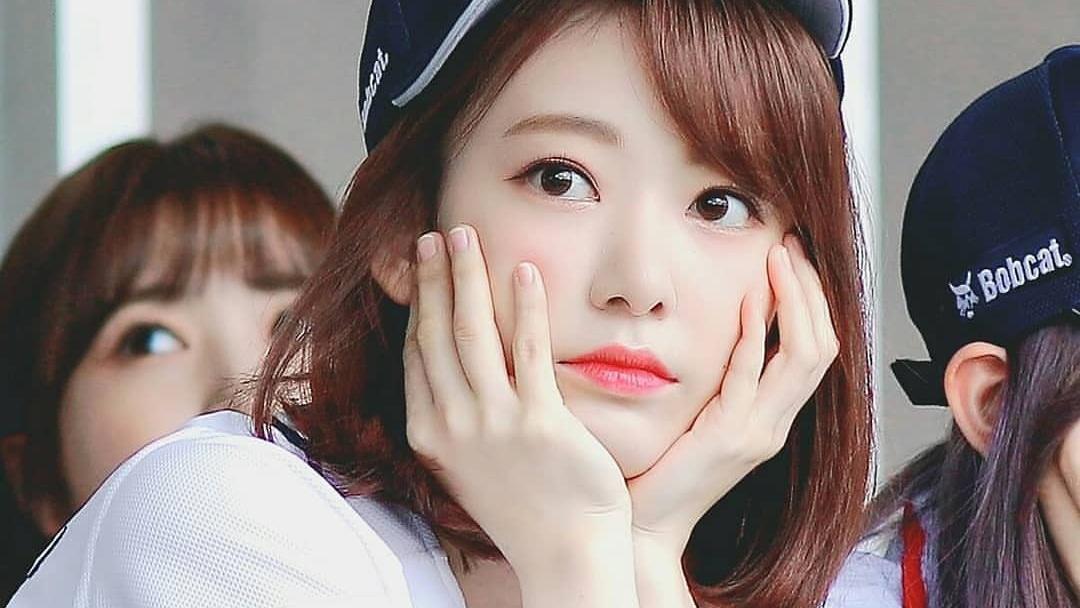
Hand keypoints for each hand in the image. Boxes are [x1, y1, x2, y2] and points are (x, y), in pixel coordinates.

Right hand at [403, 224, 631, 577]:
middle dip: (434, 277)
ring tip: (465, 235)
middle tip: (435, 233)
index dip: (418, 302)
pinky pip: (528, 350)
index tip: (421, 265)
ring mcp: (492, 423)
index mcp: (428, 432)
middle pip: (435, 333)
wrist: (564, 552)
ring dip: (467, 277)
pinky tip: (525, 271)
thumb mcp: (468, 460)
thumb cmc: (523, 505)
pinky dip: (525, 307)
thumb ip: (454, 413)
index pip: (416, 352)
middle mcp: (451, 424)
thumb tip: (449, 371)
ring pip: (471, 333)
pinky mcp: (538, 422)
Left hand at [627, 235, 839, 557]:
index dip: (813, 302)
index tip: (794, 259)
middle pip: (821, 347)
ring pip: (802, 358)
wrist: (644, 524)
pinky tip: (750, 300)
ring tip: (779, 258)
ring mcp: (756, 432)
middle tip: (793, 247)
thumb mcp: (700, 416)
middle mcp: (773, 425)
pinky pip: (751, 376)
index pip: (814, 351)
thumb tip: (723, 325)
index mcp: (769, 418)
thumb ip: (720, 378)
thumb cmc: (662, 470)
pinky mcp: (728, 437)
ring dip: (794, 301)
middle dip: (812, 291)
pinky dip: (757, 333)